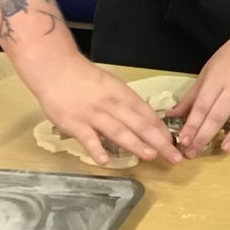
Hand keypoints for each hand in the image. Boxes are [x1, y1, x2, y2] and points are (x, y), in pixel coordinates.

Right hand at [23, 51, 182, 165]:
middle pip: (139, 125)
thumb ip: (125, 103)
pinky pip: (87, 138)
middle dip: (159, 142)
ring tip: (150, 156)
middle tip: (173, 157)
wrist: (55, 67)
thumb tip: (143, 121)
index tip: (173, 143)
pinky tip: (106, 161)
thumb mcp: (111, 85)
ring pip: (118, 131)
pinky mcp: (74, 123)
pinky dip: (96, 149)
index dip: (161, 130)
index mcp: (123, 95)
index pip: (147, 114)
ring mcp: (93, 115)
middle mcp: (112, 105)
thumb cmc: (84, 78)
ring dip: (136, 144)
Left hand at [172, 33, 229, 155]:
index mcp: (216, 80)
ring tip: (225, 149)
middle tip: (193, 152)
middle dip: (205, 135)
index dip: (192, 124)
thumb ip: (191, 97)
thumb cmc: (228, 60)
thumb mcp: (206, 74)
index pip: (202, 106)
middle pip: (219, 114)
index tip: (183, 141)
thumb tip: (171, 116)